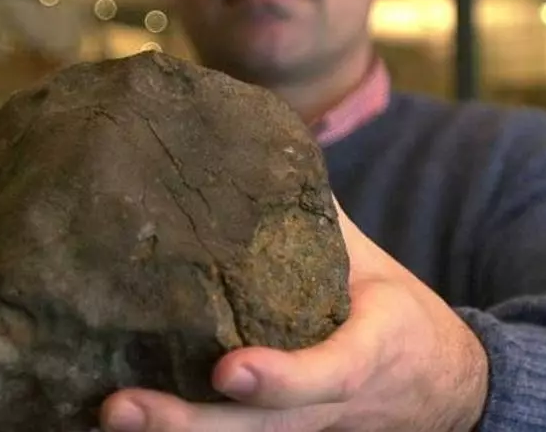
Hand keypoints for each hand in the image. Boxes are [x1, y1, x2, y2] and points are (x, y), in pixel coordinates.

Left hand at [100, 199, 489, 431]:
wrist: (437, 387)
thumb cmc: (394, 314)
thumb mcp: (370, 264)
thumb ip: (317, 216)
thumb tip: (254, 142)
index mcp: (369, 353)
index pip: (331, 375)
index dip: (283, 378)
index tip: (229, 370)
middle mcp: (330, 407)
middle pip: (259, 431)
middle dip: (189, 424)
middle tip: (122, 405)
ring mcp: (300, 430)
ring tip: (108, 413)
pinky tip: (118, 418)